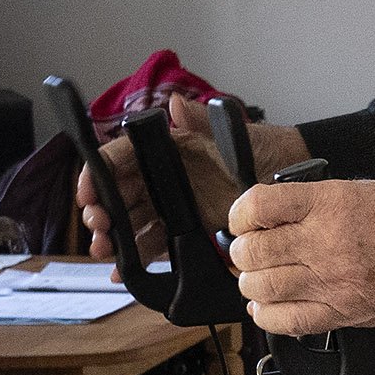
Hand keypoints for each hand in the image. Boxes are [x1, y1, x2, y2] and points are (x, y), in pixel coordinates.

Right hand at [73, 94, 308, 264]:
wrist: (287, 176)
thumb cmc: (260, 148)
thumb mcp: (233, 134)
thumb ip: (202, 122)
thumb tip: (177, 104)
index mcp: (166, 149)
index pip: (120, 158)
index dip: (97, 173)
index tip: (86, 192)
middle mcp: (163, 177)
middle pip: (119, 194)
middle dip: (102, 211)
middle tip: (98, 227)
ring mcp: (173, 205)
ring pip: (132, 222)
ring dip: (115, 238)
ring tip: (105, 252)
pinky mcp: (185, 230)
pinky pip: (155, 243)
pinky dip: (137, 257)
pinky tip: (123, 271)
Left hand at [224, 179, 374, 334]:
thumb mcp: (355, 190)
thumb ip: (308, 205)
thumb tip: (263, 221)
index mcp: (330, 202)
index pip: (257, 207)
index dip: (240, 215)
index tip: (244, 220)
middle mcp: (329, 242)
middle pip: (252, 251)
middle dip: (242, 251)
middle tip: (250, 251)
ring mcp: (336, 281)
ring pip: (262, 288)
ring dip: (251, 283)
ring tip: (260, 277)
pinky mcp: (345, 312)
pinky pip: (286, 321)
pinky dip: (266, 315)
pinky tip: (267, 306)